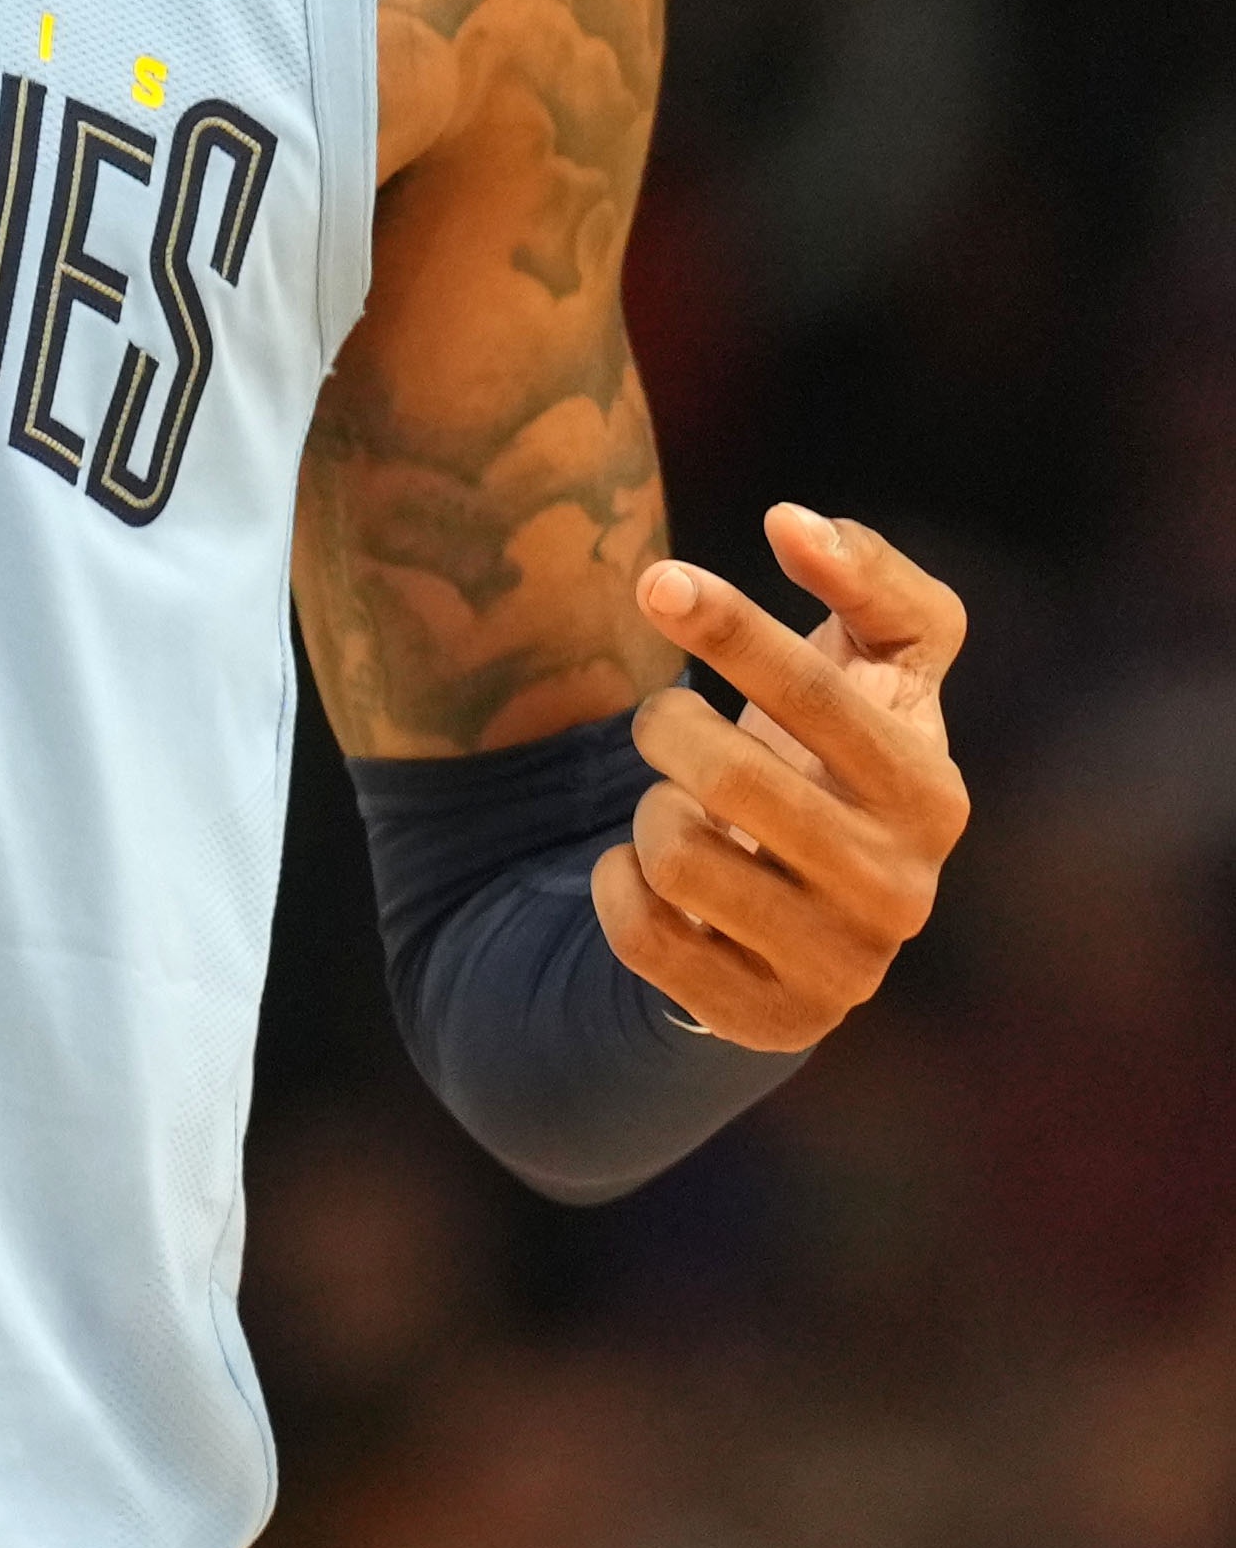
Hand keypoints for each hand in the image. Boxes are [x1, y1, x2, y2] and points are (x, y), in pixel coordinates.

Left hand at [590, 499, 970, 1049]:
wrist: (796, 910)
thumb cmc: (828, 761)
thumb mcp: (871, 667)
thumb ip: (869, 579)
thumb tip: (797, 523)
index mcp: (930, 790)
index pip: (815, 692)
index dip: (731, 626)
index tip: (656, 579)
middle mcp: (903, 889)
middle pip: (725, 774)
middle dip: (663, 728)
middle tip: (663, 724)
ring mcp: (842, 968)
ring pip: (676, 854)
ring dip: (646, 814)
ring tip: (679, 814)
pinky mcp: (769, 1024)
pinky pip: (644, 932)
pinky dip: (618, 886)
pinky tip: (651, 879)